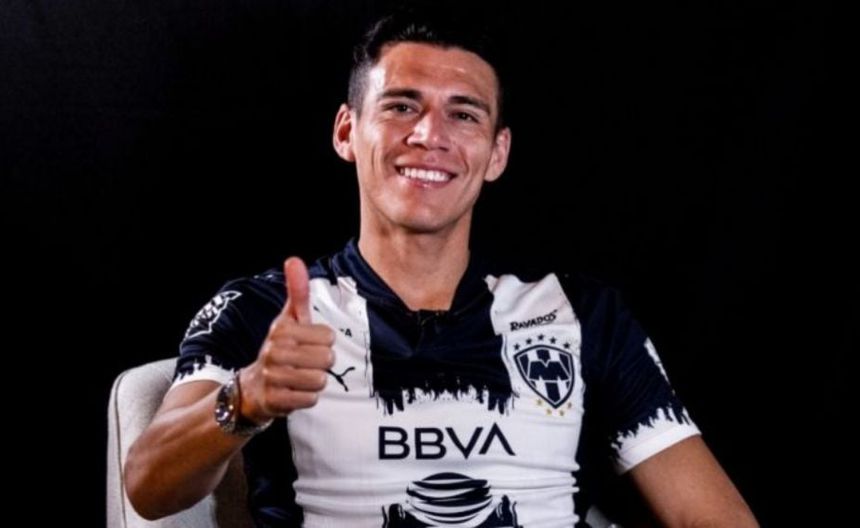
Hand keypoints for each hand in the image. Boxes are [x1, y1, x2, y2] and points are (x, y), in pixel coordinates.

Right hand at [239, 257, 334, 422]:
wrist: (252, 388)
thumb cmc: (280, 349)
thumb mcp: (288, 320)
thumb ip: (296, 292)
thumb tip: (294, 259)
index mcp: (281, 329)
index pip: (328, 337)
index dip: (323, 343)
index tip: (308, 345)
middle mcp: (274, 351)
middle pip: (327, 359)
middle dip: (321, 365)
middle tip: (305, 365)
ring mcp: (273, 376)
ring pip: (320, 380)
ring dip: (315, 383)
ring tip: (300, 379)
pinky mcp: (274, 399)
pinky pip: (310, 399)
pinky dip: (307, 399)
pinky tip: (294, 393)